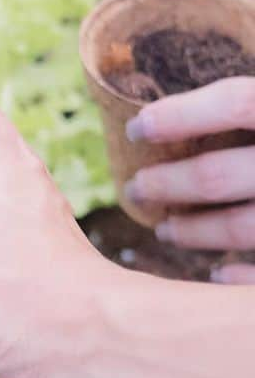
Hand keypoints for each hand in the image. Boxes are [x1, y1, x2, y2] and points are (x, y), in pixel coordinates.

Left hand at [125, 76, 254, 282]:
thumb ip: (250, 106)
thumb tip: (169, 106)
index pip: (237, 102)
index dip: (180, 115)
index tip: (135, 128)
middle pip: (218, 175)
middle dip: (165, 184)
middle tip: (135, 188)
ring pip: (240, 227)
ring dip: (193, 231)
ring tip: (164, 230)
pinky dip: (237, 276)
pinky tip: (216, 274)